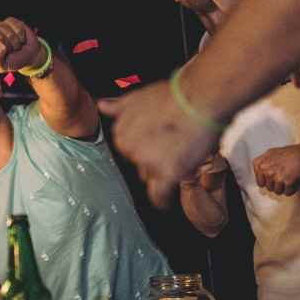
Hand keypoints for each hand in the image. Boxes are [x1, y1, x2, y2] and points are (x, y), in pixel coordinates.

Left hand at [0, 18, 42, 72]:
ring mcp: (0, 26)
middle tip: (12, 50)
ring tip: (16, 45)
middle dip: (9, 46)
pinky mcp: (11, 21)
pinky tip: (20, 38)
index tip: (4, 54)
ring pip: (8, 31)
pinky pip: (16, 26)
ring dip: (16, 41)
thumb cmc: (13, 61)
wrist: (29, 55)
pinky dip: (21, 34)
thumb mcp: (3, 66)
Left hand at [98, 79, 219, 208]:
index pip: (129, 149)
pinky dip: (161, 200)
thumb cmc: (172, 96)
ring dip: (162, 172)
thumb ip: (119, 107)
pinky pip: (159, 195)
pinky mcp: (167, 172)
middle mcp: (128, 148)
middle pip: (139, 164)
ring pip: (151, 177)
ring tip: (181, 156)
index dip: (146, 146)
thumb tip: (102, 105)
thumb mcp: (138, 97)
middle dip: (153, 159)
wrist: (197, 97)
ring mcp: (146, 161)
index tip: (158, 143)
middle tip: (173, 148)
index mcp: (120, 132)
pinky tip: (164, 203)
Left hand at [253, 144, 299, 195]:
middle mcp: (266, 170)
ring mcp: (276, 176)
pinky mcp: (287, 181)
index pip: (260, 182)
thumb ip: (264, 163)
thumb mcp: (271, 153)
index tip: (274, 179)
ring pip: (277, 191)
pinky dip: (292, 189)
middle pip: (269, 187)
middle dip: (277, 184)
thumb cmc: (292, 152)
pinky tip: (294, 181)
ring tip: (289, 178)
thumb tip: (260, 173)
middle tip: (284, 177)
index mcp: (260, 163)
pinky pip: (287, 193)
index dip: (268, 182)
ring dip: (284, 188)